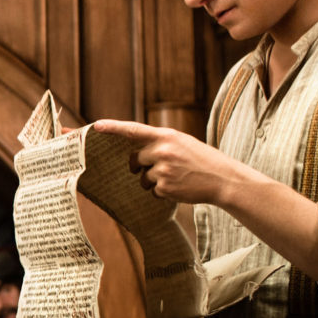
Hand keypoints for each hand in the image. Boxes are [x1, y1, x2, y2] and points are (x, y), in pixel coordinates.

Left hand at [90, 119, 317, 282]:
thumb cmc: (202, 160)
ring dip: (154, 180)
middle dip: (142, 165)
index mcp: (166, 135)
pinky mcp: (164, 187)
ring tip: (177, 177)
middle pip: (134, 159)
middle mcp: (162, 150)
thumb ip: (159, 143)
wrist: (223, 179)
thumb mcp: (182, 143)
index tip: (93, 126)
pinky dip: (162, 191)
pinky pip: (152, 190)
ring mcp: (162, 169)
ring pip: (142, 177)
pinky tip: (179, 187)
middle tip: (164, 165)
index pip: (133, 130)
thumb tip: (135, 155)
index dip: (112, 128)